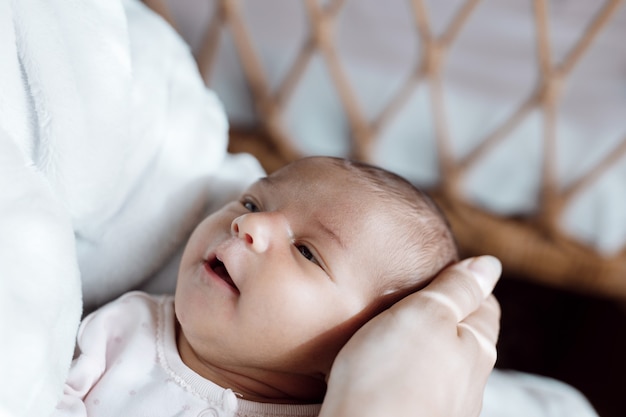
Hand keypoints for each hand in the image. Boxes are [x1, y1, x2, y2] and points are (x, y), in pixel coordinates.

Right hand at [320, 255, 501, 416]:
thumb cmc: (391, 374)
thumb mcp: (426, 313)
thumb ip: (457, 289)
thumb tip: (490, 265)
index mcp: (477, 347)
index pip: (485, 305)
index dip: (467, 284)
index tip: (445, 272)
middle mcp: (469, 382)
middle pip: (467, 337)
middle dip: (449, 316)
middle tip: (421, 297)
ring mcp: (446, 407)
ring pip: (444, 364)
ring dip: (429, 346)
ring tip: (402, 332)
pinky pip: (422, 386)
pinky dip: (412, 372)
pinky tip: (391, 372)